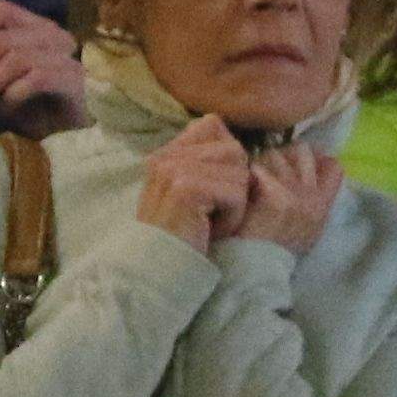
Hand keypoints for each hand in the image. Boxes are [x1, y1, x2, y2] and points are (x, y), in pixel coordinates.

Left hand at [0, 1, 87, 130]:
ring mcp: (67, 58)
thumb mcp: (5, 82)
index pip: (4, 10)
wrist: (76, 137)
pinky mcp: (75, 82)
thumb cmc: (39, 108)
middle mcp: (54, 37)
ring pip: (15, 58)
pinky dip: (12, 96)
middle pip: (2, 38)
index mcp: (38, 29)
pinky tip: (4, 113)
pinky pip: (35, 79)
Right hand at [136, 121, 252, 247]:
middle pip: (233, 149)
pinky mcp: (186, 188)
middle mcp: (166, 156)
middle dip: (235, 184)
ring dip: (235, 203)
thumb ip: (203, 164)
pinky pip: (235, 193)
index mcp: (165, 154)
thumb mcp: (188, 194)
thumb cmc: (179, 238)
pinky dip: (232, 217)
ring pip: (239, 172)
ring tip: (212, 223)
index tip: (212, 192)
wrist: (157, 273)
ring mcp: (174, 170)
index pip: (212, 124)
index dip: (227, 157)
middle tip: (214, 213)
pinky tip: (211, 232)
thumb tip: (233, 140)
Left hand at [234, 142, 340, 256]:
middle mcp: (312, 196)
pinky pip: (260, 168)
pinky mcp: (274, 194)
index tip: (298, 162)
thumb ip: (310, 201)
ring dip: (262, 161)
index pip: (334, 166)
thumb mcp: (305, 228)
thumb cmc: (276, 248)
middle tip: (268, 167)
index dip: (316, 158)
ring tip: (252, 176)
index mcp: (322, 205)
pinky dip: (249, 173)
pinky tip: (244, 185)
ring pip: (278, 154)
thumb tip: (305, 175)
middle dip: (285, 153)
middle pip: (304, 151)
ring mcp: (295, 194)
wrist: (257, 267)